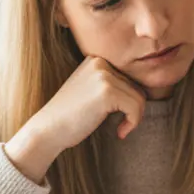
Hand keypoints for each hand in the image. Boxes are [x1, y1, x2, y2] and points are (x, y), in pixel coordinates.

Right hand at [3, 57, 146, 182]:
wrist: (47, 130)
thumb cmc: (70, 117)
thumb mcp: (91, 92)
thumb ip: (113, 86)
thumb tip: (146, 92)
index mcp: (95, 60)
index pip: (129, 80)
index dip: (129, 102)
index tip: (119, 118)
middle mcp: (99, 63)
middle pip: (137, 87)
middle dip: (133, 110)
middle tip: (121, 126)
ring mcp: (103, 75)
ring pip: (140, 97)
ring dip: (135, 118)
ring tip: (120, 129)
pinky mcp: (107, 91)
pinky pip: (136, 107)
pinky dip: (133, 123)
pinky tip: (119, 132)